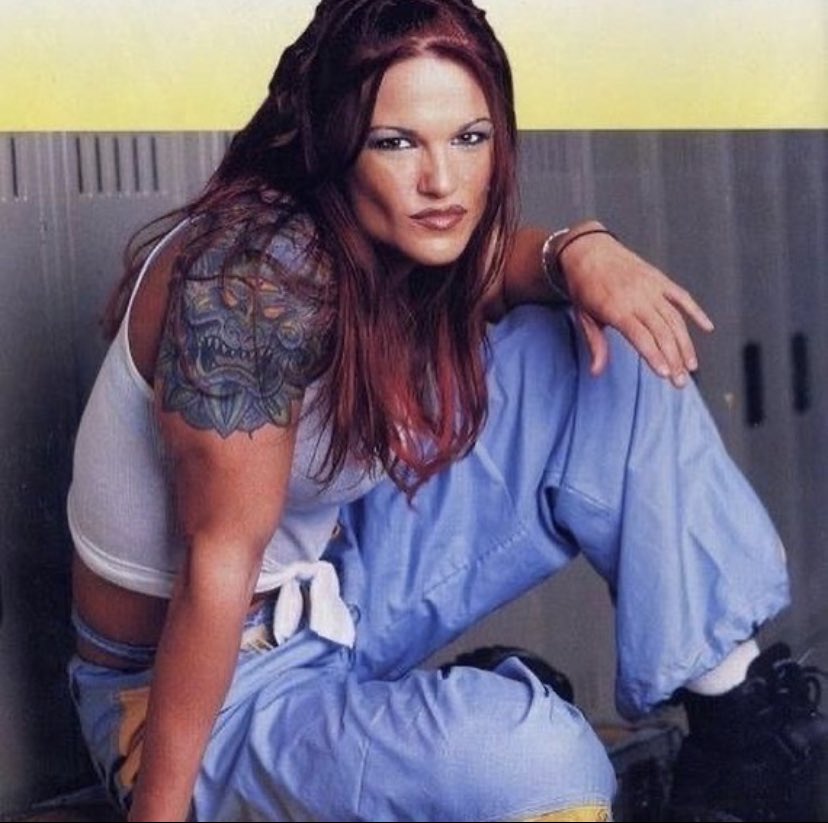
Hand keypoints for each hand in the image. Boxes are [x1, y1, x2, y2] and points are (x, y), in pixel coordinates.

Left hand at [560, 223, 713, 387]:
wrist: (587, 249)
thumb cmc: (583, 287)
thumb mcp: (583, 316)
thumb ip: (595, 344)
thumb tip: (596, 372)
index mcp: (616, 309)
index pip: (641, 337)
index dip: (655, 356)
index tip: (666, 374)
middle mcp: (637, 298)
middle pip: (662, 332)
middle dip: (674, 359)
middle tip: (681, 383)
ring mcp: (651, 287)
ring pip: (675, 319)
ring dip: (685, 344)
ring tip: (691, 366)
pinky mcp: (659, 279)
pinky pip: (682, 296)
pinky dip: (696, 312)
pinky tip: (708, 328)